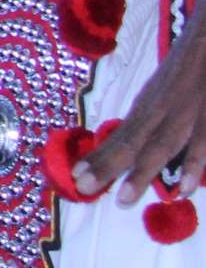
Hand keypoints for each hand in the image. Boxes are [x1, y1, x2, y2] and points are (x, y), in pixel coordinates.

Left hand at [87, 28, 205, 206]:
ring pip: (162, 146)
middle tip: (84, 188)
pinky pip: (202, 144)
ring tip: (124, 198)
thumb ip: (149, 117)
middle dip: (109, 166)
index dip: (100, 155)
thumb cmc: (187, 69)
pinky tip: (182, 188)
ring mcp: (187, 114)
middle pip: (133, 142)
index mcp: (148, 104)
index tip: (74, 176)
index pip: (121, 134)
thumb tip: (124, 145)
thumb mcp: (161, 90)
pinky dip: (193, 164)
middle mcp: (162, 109)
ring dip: (143, 172)